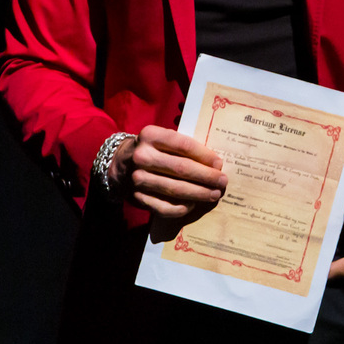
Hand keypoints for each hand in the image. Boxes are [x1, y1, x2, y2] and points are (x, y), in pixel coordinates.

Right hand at [114, 125, 228, 242]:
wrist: (121, 164)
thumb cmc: (152, 150)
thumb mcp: (162, 138)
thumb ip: (184, 146)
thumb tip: (214, 164)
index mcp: (150, 135)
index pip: (183, 145)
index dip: (204, 155)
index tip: (219, 164)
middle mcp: (142, 156)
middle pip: (182, 169)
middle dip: (206, 177)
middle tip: (222, 181)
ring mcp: (138, 179)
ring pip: (175, 189)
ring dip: (199, 193)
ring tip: (214, 194)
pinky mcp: (137, 198)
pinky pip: (164, 207)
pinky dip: (182, 208)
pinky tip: (193, 204)